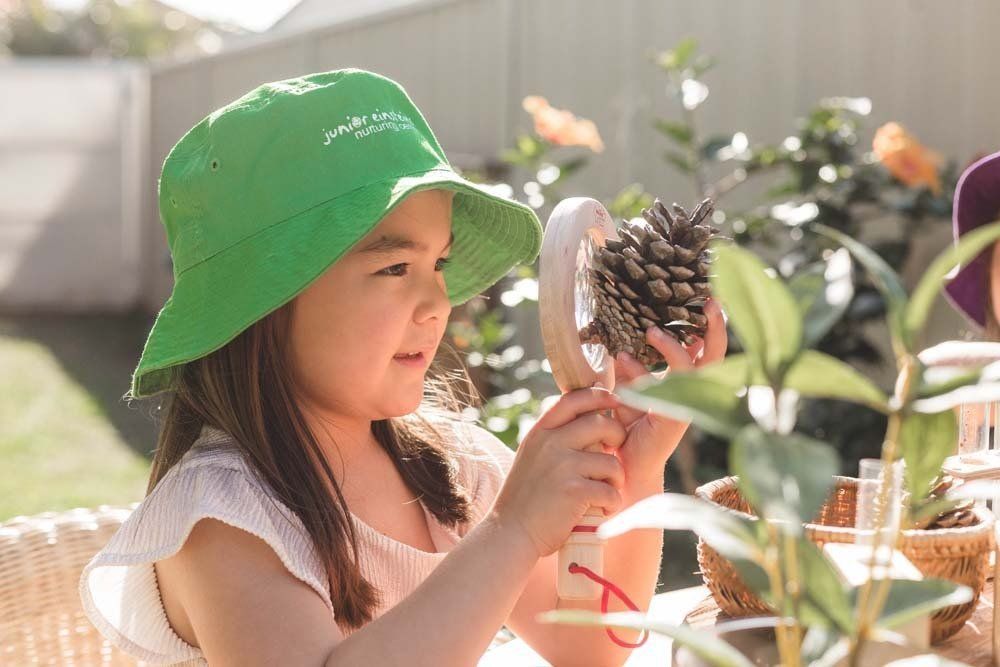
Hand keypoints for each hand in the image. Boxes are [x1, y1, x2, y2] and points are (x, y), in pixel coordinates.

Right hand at [492, 387, 627, 557]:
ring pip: (611, 461)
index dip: (599, 396)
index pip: (573, 399)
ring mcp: (563, 466)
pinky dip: (611, 502)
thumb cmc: (526, 497)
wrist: (510, 532)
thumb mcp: (532, 456)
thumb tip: (590, 419)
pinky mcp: (575, 491)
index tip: (615, 400)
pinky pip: (610, 490)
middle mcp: (551, 443)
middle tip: (615, 452)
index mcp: (540, 432)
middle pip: (600, 424)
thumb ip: (555, 437)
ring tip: (605, 490)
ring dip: (615, 479)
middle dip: (617, 437)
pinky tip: (601, 509)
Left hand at [605, 298, 727, 490]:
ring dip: (673, 347)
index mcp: (686, 384)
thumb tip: (621, 348)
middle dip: (717, 329)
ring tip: (652, 330)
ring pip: (692, 371)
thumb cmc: (627, 430)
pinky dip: (641, 372)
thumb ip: (630, 370)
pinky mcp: (671, 420)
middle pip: (715, 358)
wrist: (624, 468)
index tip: (708, 298)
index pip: (706, 350)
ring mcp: (685, 407)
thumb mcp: (628, 392)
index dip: (712, 326)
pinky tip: (623, 358)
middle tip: (710, 301)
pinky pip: (661, 390)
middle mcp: (691, 394)